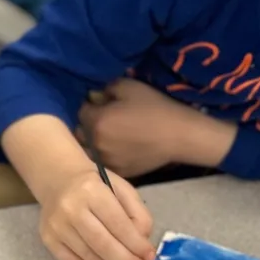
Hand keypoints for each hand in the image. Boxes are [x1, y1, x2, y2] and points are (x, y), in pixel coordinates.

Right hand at [37, 166, 154, 259]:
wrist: (58, 179)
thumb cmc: (95, 185)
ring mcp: (56, 225)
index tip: (149, 256)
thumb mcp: (122, 189)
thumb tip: (142, 245)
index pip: (118, 223)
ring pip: (88, 256)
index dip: (136, 244)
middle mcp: (70, 208)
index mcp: (91, 190)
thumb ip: (138, 214)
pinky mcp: (47, 238)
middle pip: (102, 243)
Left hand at [79, 78, 235, 177]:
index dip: (90, 106)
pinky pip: (103, 163)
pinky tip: (118, 148)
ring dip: (92, 143)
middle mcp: (96, 144)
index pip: (80, 111)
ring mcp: (106, 161)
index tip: (101, 104)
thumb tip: (93, 97)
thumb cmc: (155, 107)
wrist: (179, 135)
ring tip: (108, 136)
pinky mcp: (119, 172)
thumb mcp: (129, 86)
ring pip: (88, 151)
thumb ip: (105, 89)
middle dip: (87, 125)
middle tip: (103, 120)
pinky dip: (105, 156)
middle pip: (79, 133)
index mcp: (96, 122)